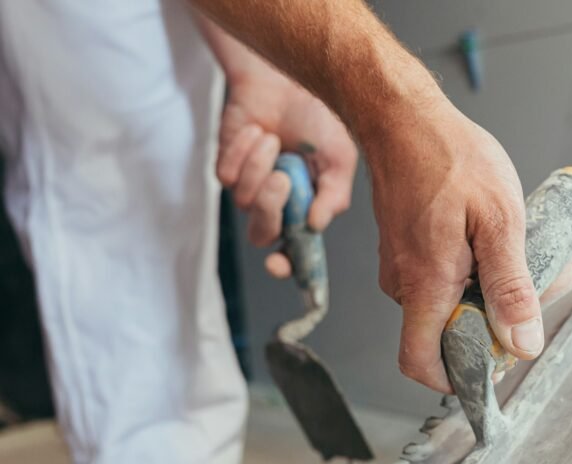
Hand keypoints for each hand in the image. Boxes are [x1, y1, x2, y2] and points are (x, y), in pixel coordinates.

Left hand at [217, 69, 357, 277]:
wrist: (286, 83)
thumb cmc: (318, 121)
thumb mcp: (339, 160)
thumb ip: (334, 196)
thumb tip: (316, 227)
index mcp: (307, 212)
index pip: (294, 254)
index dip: (286, 267)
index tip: (278, 264)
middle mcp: (277, 207)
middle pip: (262, 234)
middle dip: (269, 209)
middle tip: (282, 178)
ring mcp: (249, 190)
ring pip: (243, 201)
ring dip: (260, 166)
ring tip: (275, 141)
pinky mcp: (226, 169)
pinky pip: (227, 176)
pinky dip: (245, 151)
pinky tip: (258, 133)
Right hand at [369, 101, 571, 393]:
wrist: (404, 118)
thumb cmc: (449, 157)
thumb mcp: (500, 221)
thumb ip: (511, 286)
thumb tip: (523, 342)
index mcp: (426, 284)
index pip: (421, 362)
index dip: (457, 378)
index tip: (497, 367)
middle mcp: (407, 284)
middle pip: (452, 334)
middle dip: (504, 321)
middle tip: (551, 283)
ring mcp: (405, 268)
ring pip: (454, 304)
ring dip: (498, 291)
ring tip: (539, 254)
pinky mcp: (411, 253)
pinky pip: (447, 280)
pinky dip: (482, 270)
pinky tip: (509, 241)